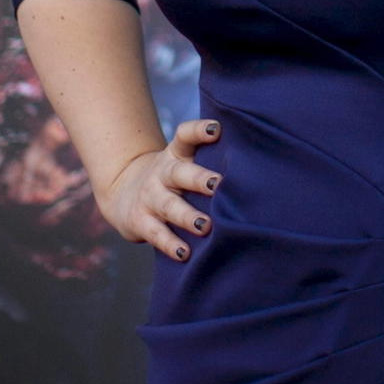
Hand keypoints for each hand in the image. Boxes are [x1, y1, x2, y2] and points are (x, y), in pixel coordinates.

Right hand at [96, 119, 222, 259]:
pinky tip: (185, 254)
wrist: (123, 193)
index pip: (185, 136)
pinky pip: (157, 234)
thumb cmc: (172, 179)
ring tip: (205, 225)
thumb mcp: (183, 162)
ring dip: (187, 216)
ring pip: (169, 206)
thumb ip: (211, 159)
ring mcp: (150, 197)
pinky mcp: (140, 221)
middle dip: (199, 179)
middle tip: (218, 184)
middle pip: (179, 173)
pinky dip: (170, 244)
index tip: (216, 129)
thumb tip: (260, 162)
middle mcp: (163, 173)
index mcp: (176, 155)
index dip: (199, 131)